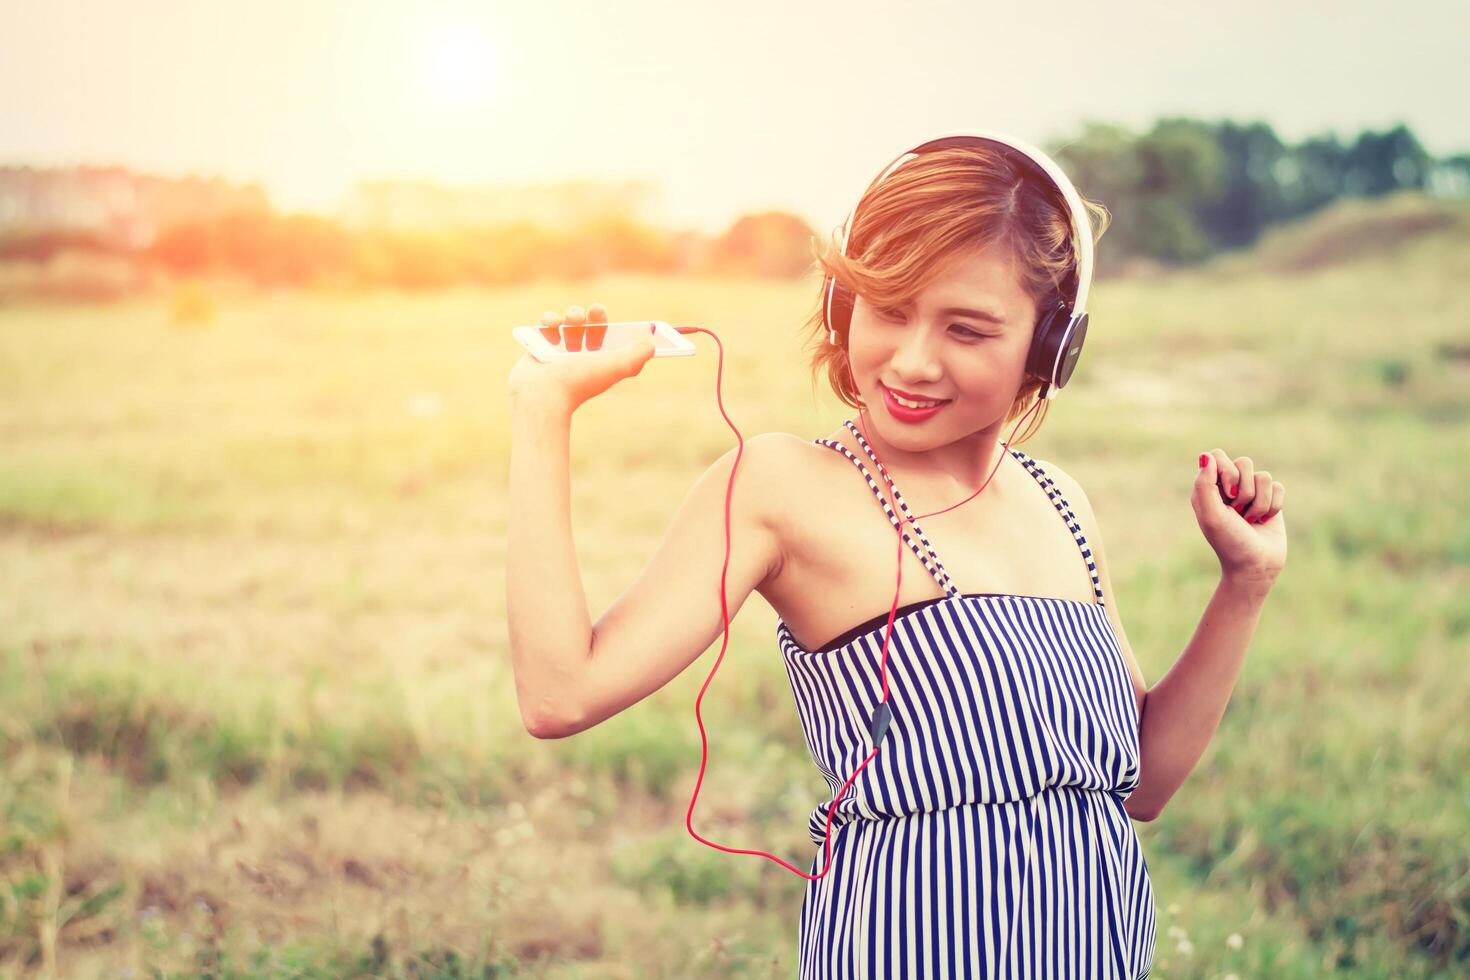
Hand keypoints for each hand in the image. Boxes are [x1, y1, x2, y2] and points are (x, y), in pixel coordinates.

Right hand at [507, 303, 656, 413]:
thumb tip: (648, 330)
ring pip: (570, 320)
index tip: (622, 318)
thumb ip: (642, 349)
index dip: (618, 326)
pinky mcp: (538, 344)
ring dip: (574, 313)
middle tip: (595, 313)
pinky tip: (553, 326)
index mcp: (600, 362)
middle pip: (593, 325)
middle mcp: (581, 356)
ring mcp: (559, 349)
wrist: (542, 393)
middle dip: (596, 314)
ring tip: (573, 321)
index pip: (614, 339)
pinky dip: (550, 318)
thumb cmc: (581, 380)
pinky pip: (547, 323)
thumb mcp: (620, 365)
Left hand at [1193, 449, 1286, 585]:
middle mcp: (1227, 487)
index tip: (1228, 495)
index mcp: (1207, 488)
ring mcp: (1250, 492)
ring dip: (1260, 503)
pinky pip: (1278, 486)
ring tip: (1250, 520)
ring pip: (1263, 476)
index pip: (1217, 456)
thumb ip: (1205, 484)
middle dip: (1245, 490)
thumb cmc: (1230, 542)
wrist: (1256, 566)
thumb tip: (1206, 455)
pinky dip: (1274, 506)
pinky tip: (1264, 520)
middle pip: (1244, 463)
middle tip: (1238, 512)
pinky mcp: (1270, 499)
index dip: (1227, 472)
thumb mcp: (1212, 515)